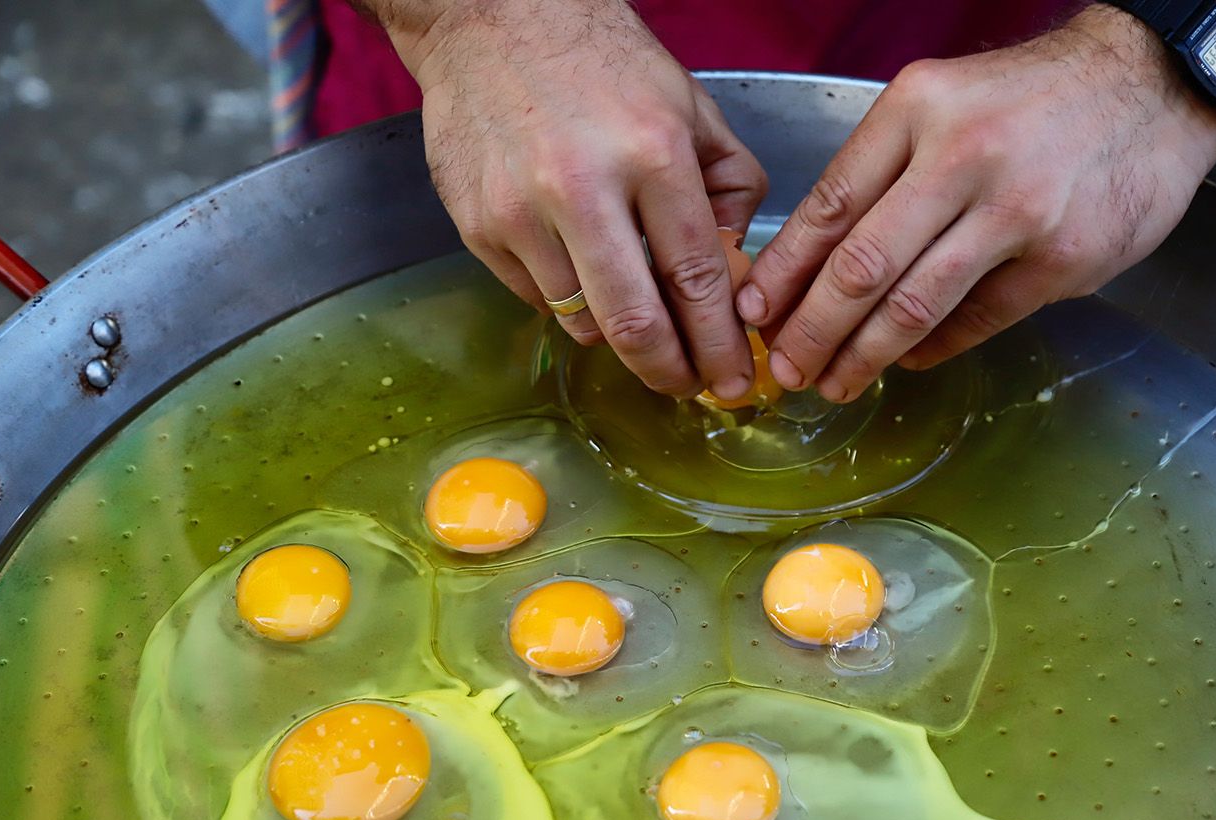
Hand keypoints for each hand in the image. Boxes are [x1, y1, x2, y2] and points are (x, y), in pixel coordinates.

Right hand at [384, 0, 767, 398]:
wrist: (490, 18)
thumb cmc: (602, 62)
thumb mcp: (691, 107)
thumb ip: (729, 186)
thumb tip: (737, 268)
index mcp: (652, 153)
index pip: (696, 278)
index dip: (719, 343)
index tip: (733, 377)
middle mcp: (583, 187)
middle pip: (635, 324)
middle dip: (671, 372)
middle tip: (690, 387)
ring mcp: (521, 212)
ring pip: (582, 321)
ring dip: (618, 337)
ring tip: (640, 323)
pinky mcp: (478, 226)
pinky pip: (536, 298)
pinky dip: (569, 302)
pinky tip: (584, 272)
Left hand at [737, 5, 1215, 402]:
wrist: (1151, 86)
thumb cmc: (1034, 100)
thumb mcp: (945, 103)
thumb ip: (884, 172)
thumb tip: (814, 266)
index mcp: (919, 109)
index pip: (830, 204)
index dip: (784, 271)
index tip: (754, 312)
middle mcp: (963, 156)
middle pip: (861, 265)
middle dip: (811, 331)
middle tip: (784, 370)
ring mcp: (1016, 213)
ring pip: (914, 304)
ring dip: (863, 356)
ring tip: (834, 383)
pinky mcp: (1061, 260)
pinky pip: (978, 320)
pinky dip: (932, 349)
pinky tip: (907, 363)